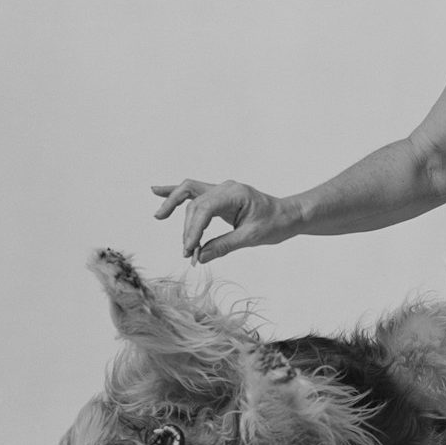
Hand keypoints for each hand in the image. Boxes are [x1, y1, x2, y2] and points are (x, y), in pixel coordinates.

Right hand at [151, 179, 290, 263]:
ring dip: (177, 211)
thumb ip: (224, 245)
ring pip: (190, 196)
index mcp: (235, 193)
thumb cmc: (275, 223)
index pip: (205, 208)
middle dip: (188, 229)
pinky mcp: (219, 197)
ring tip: (162, 221)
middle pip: (195, 203)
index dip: (193, 229)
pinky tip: (157, 192)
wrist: (288, 215)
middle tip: (188, 253)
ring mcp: (221, 190)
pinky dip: (176, 194)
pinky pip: (193, 193)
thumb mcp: (252, 237)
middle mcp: (226, 188)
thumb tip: (200, 256)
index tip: (189, 249)